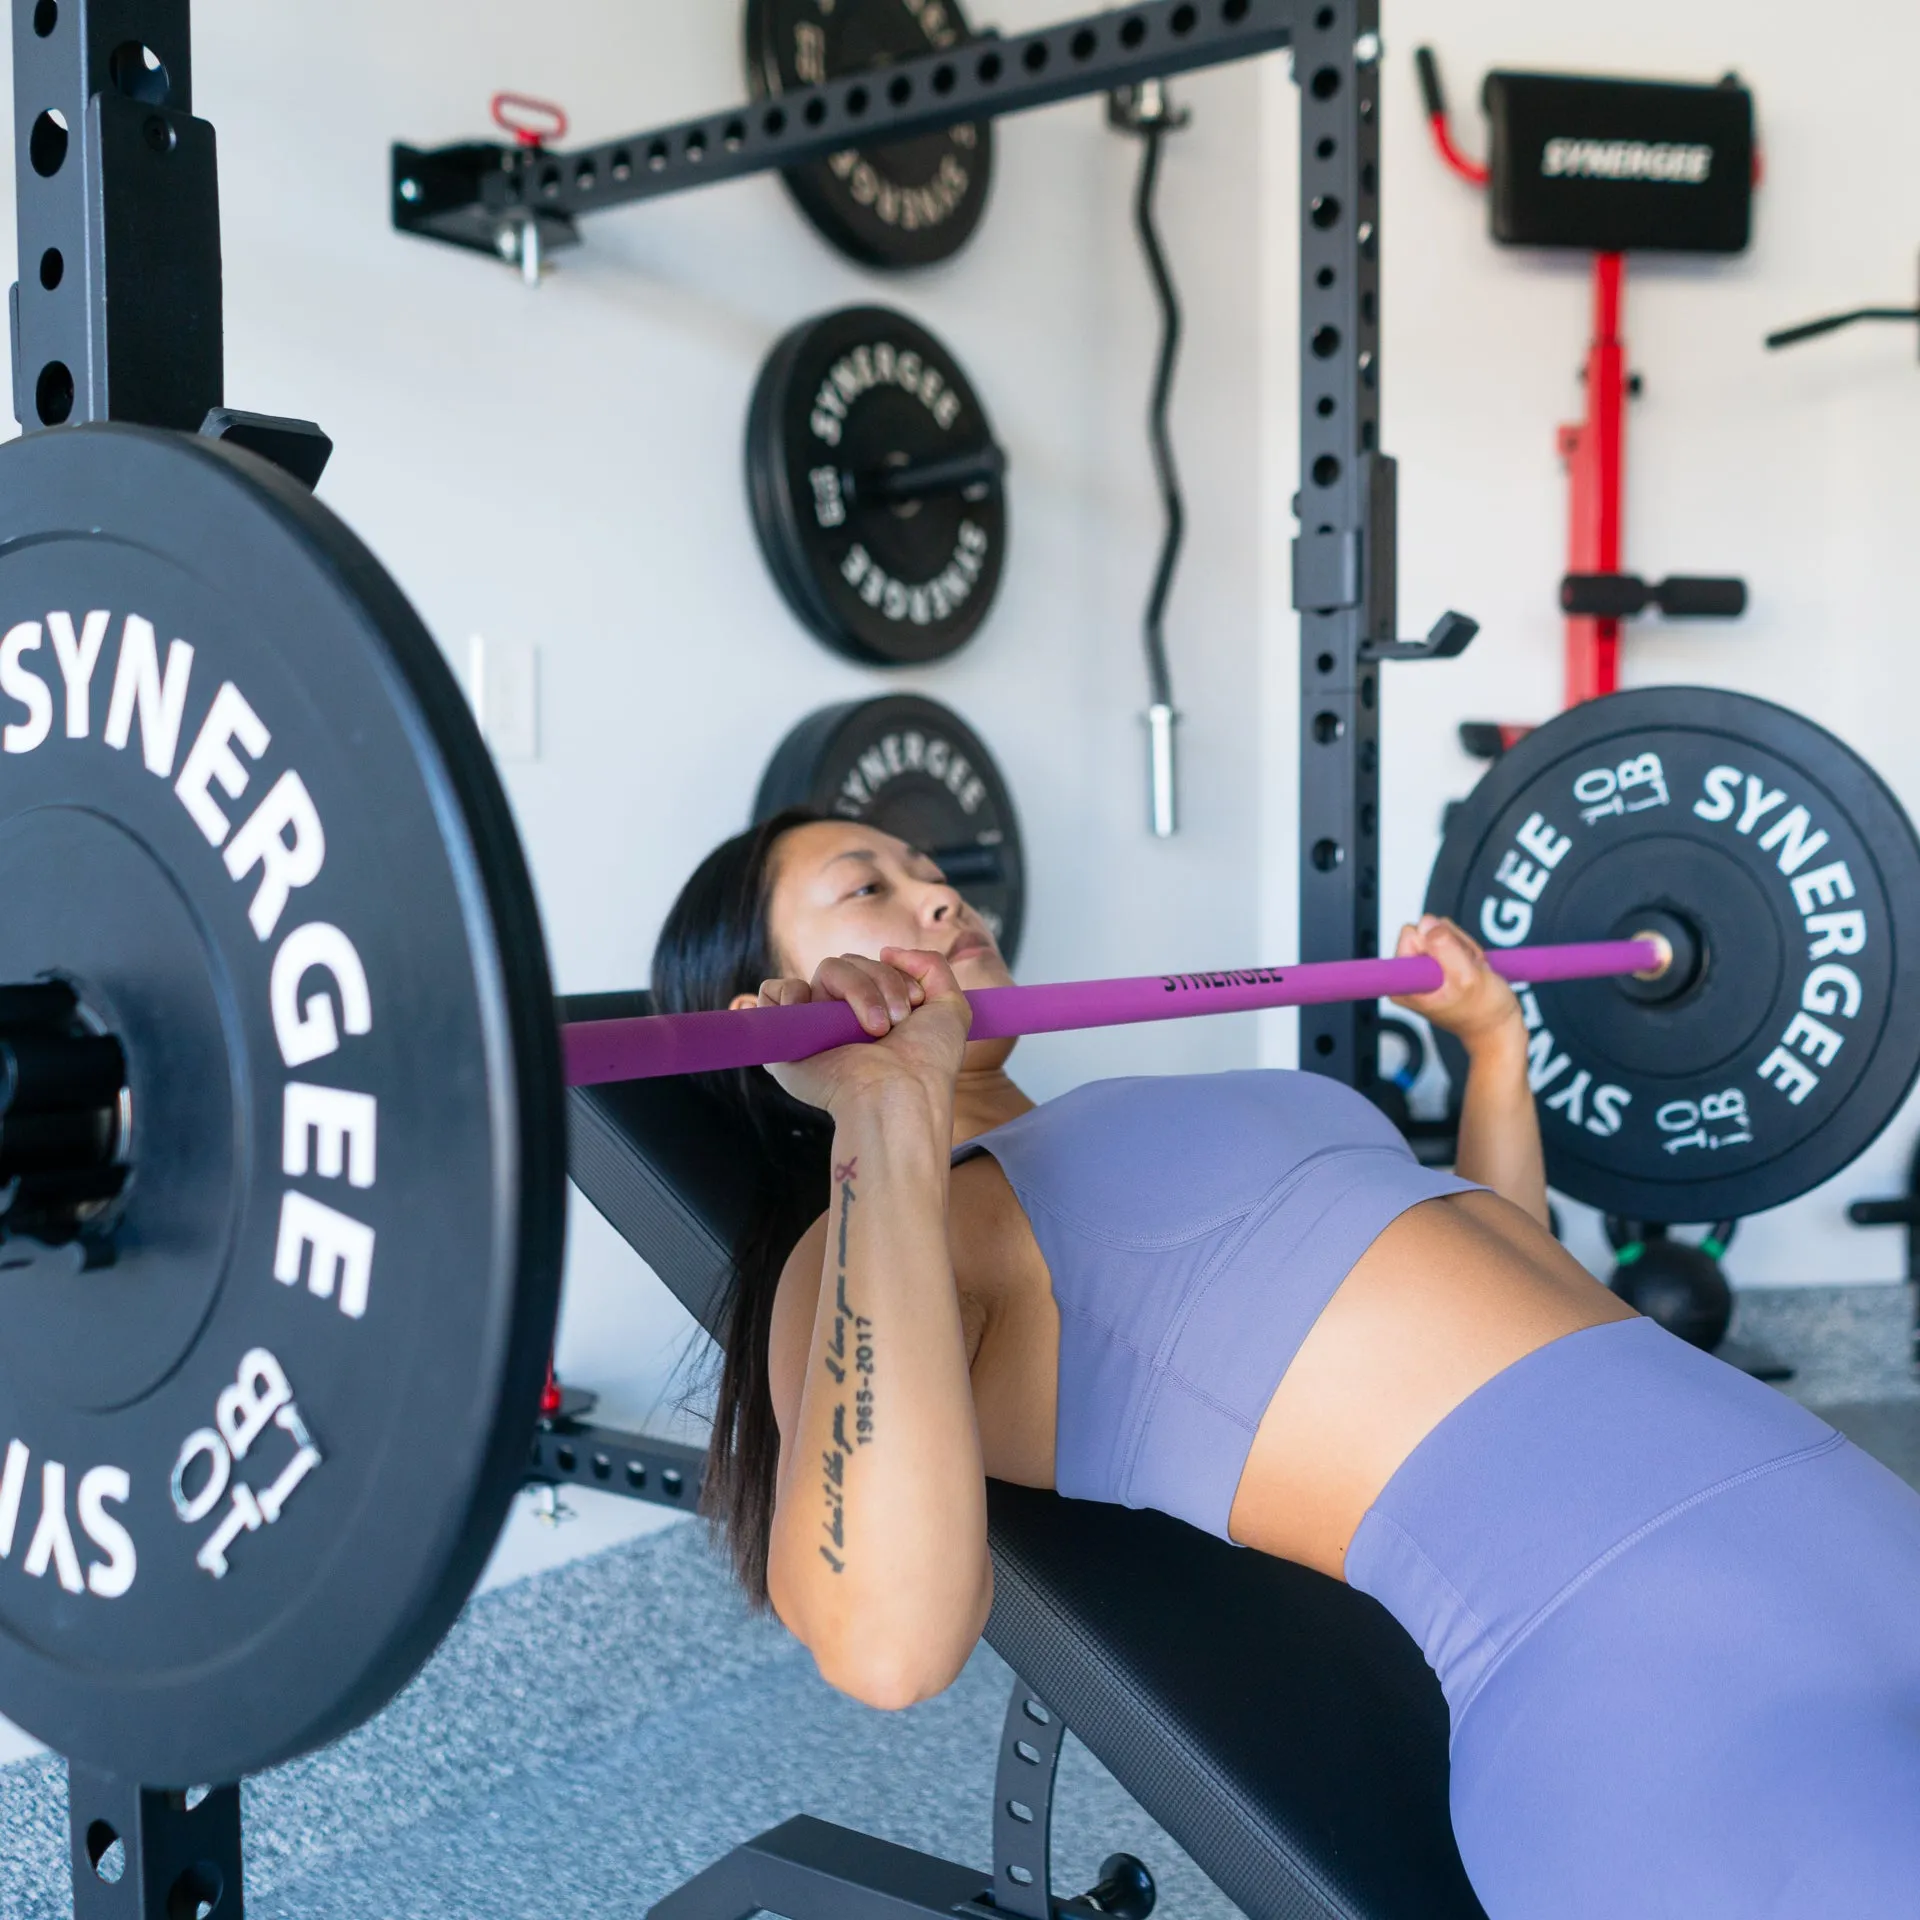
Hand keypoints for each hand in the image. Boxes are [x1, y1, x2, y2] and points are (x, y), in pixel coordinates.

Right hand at [760, 948, 972, 1117]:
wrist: (901, 1092)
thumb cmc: (927, 1060)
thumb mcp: (950, 1006)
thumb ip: (931, 966)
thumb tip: (887, 950)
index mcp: (874, 1010)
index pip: (872, 965)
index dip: (896, 975)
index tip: (916, 1003)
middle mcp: (842, 1017)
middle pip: (851, 963)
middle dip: (881, 982)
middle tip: (896, 1021)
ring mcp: (814, 1026)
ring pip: (825, 971)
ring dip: (856, 989)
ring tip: (871, 1028)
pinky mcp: (786, 1038)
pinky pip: (772, 992)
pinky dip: (789, 993)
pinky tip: (811, 1012)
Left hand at [1389, 915, 1523, 1053]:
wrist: (1496, 1026)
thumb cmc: (1483, 1011)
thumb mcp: (1467, 977)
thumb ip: (1444, 946)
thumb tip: (1426, 922)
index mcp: (1404, 983)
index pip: (1410, 936)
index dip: (1436, 942)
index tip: (1451, 967)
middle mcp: (1408, 974)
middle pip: (1426, 930)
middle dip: (1454, 945)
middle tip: (1467, 968)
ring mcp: (1422, 967)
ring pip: (1441, 932)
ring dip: (1463, 948)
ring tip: (1472, 970)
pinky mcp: (1436, 962)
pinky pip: (1450, 938)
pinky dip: (1467, 950)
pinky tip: (1473, 967)